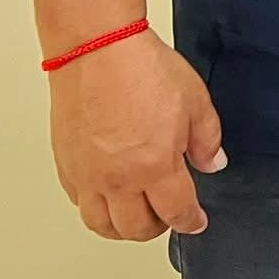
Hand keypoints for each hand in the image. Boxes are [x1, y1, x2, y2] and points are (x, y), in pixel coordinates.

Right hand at [48, 28, 225, 240]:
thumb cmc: (142, 68)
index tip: (195, 222)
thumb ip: (207, 139)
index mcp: (155, 166)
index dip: (190, 221)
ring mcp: (88, 175)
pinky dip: (96, 208)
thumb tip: (212, 162)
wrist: (97, 49)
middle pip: (136, 228)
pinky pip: (79, 203)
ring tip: (136, 216)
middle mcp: (118, 179)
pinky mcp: (66, 165)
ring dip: (122, 228)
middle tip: (167, 217)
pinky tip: (107, 196)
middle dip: (157, 228)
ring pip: (101, 225)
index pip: (176, 212)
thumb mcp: (195, 100)